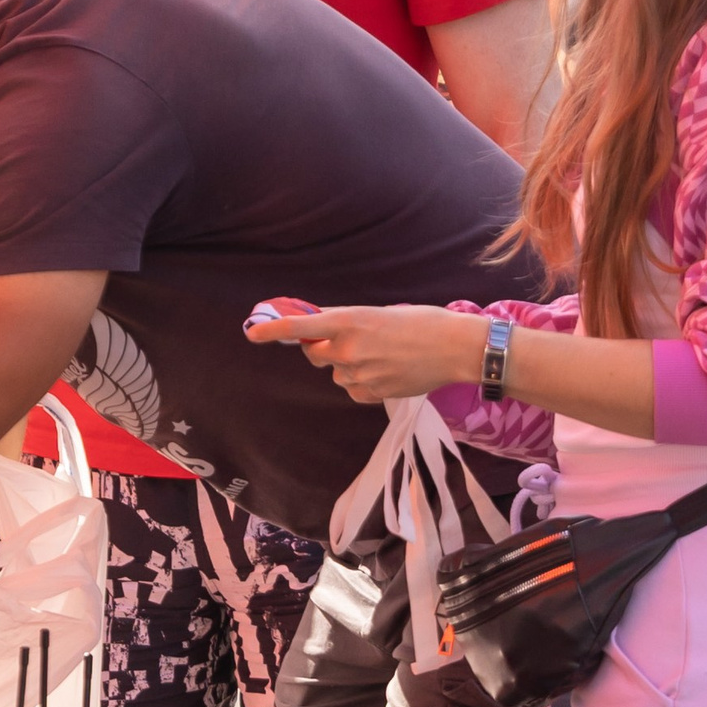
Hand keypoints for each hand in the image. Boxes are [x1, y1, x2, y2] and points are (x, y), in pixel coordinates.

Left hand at [244, 302, 482, 404]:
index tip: (251, 333)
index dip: (273, 330)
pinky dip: (362, 382)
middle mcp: (349, 348)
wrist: (455, 349)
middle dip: (322, 348)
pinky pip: (353, 389)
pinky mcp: (371, 393)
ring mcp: (359, 374)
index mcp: (350, 320)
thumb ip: (346, 321)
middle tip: (349, 340)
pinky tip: (387, 372)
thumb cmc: (422, 322)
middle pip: (314, 353)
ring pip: (335, 373)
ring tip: (382, 356)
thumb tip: (320, 327)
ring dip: (347, 365)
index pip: (301, 326)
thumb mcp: (379, 312)